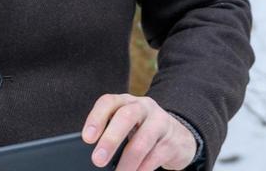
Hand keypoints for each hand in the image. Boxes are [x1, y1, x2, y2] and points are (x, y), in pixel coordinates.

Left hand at [82, 94, 197, 170]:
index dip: (96, 118)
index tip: (87, 138)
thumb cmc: (142, 131)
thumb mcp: (126, 126)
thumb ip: (110, 133)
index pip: (108, 102)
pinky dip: (142, 169)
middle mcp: (144, 107)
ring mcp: (160, 122)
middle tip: (98, 160)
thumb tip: (95, 156)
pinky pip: (155, 156)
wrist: (178, 137)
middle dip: (110, 140)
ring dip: (127, 162)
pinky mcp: (172, 141)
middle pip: (126, 116)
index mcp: (126, 102)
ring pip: (142, 141)